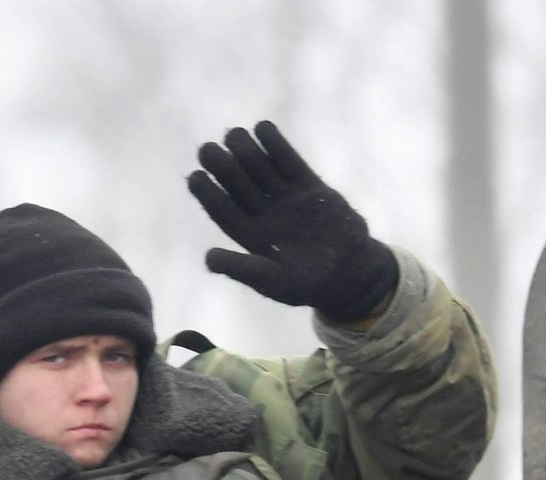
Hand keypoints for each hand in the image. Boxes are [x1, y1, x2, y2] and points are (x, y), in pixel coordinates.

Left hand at [186, 120, 398, 321]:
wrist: (351, 274)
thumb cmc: (308, 285)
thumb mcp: (274, 281)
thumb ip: (243, 269)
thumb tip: (207, 259)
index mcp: (251, 236)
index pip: (223, 210)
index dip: (208, 194)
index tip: (195, 176)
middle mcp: (264, 213)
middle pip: (238, 185)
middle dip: (222, 167)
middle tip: (206, 150)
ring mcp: (286, 198)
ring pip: (261, 170)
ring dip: (246, 151)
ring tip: (233, 134)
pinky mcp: (310, 187)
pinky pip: (290, 162)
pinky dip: (277, 146)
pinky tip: (263, 127)